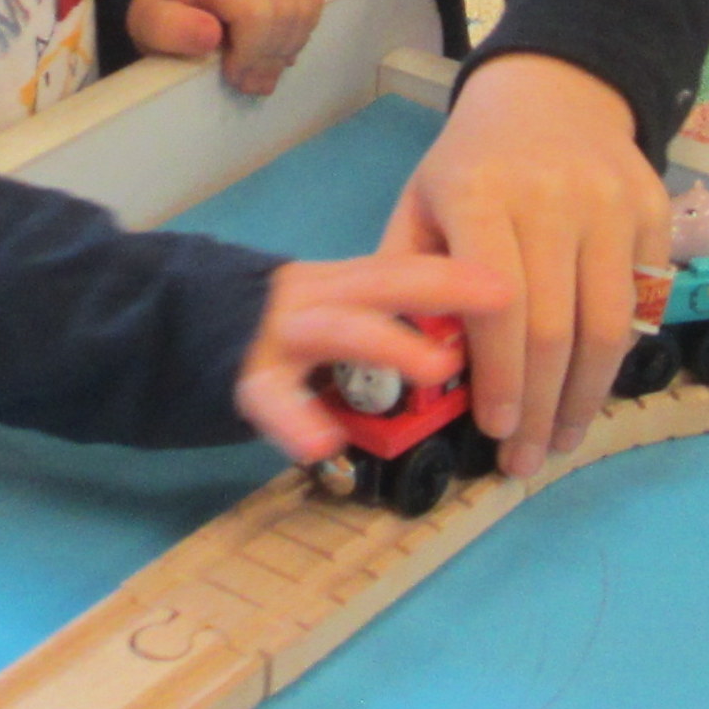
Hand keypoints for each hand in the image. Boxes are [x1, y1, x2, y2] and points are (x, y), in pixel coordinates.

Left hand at [128, 0, 326, 95]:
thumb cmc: (163, 1)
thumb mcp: (147, 21)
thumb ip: (170, 31)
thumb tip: (210, 36)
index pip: (256, 14)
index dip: (251, 54)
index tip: (233, 75)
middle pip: (286, 13)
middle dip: (270, 57)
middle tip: (252, 82)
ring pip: (305, 7)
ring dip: (288, 46)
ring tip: (264, 67)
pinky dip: (301, 27)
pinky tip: (277, 43)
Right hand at [235, 253, 511, 461]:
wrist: (181, 324)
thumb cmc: (288, 330)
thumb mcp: (342, 313)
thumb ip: (397, 323)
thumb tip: (489, 351)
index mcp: (349, 282)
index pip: (415, 263)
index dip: (467, 267)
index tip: (526, 272)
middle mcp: (320, 296)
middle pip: (386, 280)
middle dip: (445, 285)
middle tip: (506, 295)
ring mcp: (283, 334)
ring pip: (339, 328)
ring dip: (391, 345)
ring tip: (438, 366)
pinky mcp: (249, 379)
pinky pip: (273, 400)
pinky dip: (297, 420)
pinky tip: (323, 444)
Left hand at [377, 52, 669, 477]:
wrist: (550, 93)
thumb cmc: (473, 162)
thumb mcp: (420, 203)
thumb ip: (408, 281)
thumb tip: (406, 371)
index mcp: (480, 194)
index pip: (496, 306)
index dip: (500, 378)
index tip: (495, 431)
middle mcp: (552, 196)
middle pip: (556, 329)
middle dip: (541, 407)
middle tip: (528, 459)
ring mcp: (611, 201)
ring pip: (608, 325)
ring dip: (587, 396)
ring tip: (564, 436)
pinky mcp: (654, 209)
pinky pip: (642, 302)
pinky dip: (619, 353)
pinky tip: (593, 383)